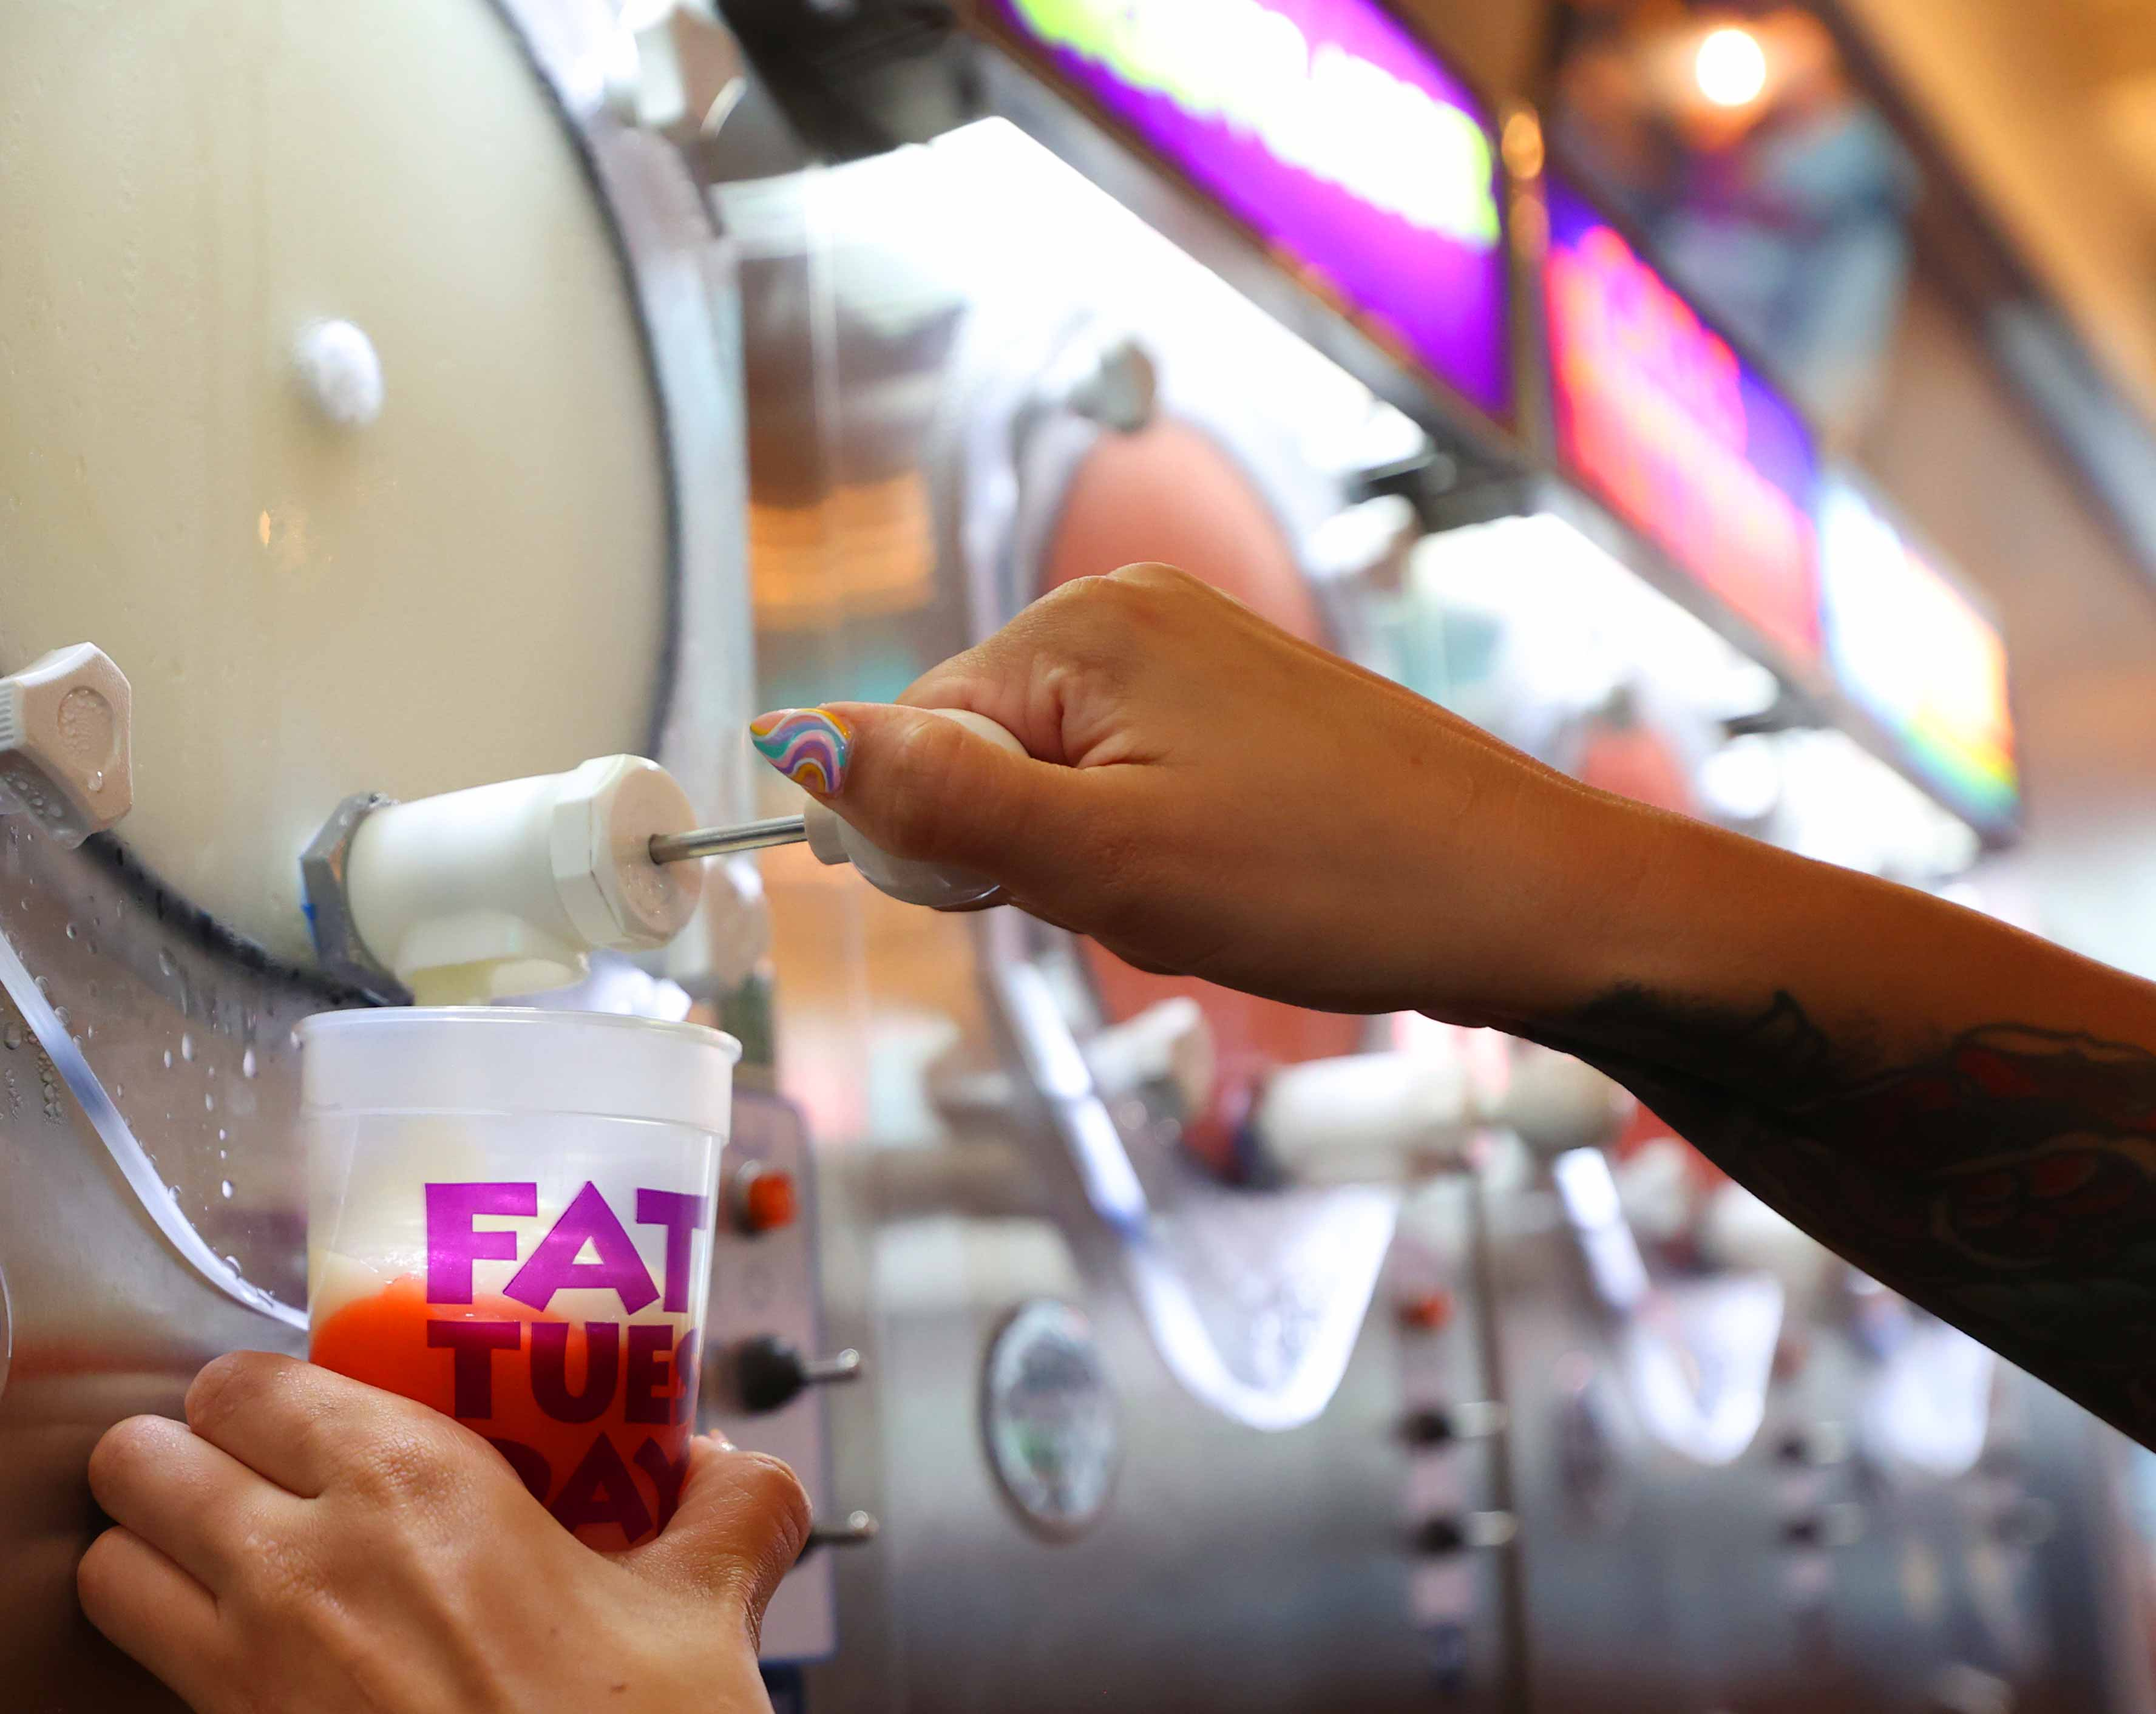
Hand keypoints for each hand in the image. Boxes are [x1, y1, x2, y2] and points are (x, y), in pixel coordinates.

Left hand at [78, 1352, 808, 1713]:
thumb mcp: (707, 1610)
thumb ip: (733, 1512)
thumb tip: (734, 1473)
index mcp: (409, 1491)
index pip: (247, 1382)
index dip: (265, 1383)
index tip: (313, 1397)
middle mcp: (298, 1570)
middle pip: (144, 1460)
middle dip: (183, 1450)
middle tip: (250, 1461)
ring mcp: (244, 1676)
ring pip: (111, 1567)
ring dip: (152, 1545)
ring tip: (222, 1547)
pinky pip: (148, 1674)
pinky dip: (171, 1647)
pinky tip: (255, 1652)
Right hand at [767, 562, 1659, 1023]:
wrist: (1521, 895)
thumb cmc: (1329, 879)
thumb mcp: (1102, 861)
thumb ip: (937, 804)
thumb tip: (787, 743)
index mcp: (1083, 628)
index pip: (917, 732)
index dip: (948, 841)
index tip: (1041, 896)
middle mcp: (1135, 612)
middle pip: (989, 752)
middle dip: (1039, 851)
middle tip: (1147, 893)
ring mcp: (1198, 651)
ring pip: (1066, 782)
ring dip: (1103, 861)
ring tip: (1205, 888)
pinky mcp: (1245, 701)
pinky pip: (1137, 782)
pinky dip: (1159, 849)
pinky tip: (1236, 877)